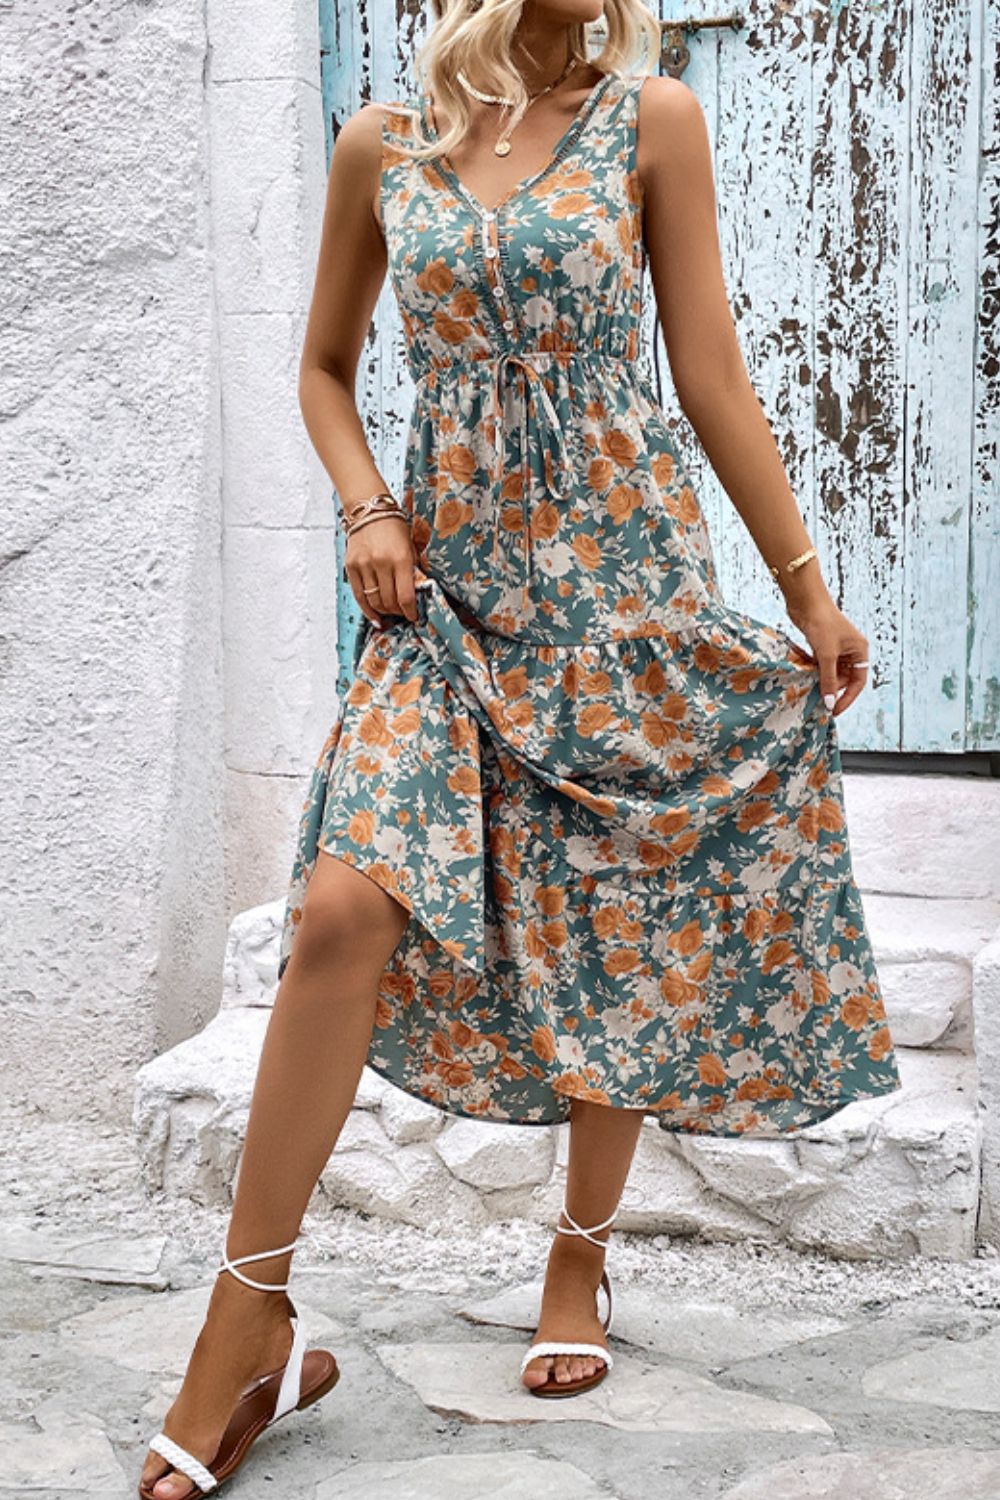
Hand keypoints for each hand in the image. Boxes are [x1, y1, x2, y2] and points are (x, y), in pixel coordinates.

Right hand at [345, 516, 417, 628]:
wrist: (370, 510)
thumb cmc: (394, 527)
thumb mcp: (410, 547)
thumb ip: (412, 571)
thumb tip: (414, 597)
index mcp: (401, 558)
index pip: (406, 596)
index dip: (411, 612)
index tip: (414, 617)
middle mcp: (381, 563)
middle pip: (389, 602)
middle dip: (398, 612)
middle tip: (403, 613)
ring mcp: (364, 565)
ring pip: (374, 601)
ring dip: (384, 611)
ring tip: (390, 613)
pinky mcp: (351, 566)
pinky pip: (359, 596)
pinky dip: (367, 610)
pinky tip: (375, 617)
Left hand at [783, 587, 869, 716]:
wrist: (806, 602)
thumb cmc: (822, 623)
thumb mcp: (826, 656)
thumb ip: (828, 680)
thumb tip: (828, 703)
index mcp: (860, 651)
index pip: (858, 683)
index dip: (846, 698)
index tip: (833, 711)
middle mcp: (851, 650)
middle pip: (844, 679)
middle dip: (831, 689)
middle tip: (817, 701)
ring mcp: (837, 648)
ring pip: (832, 673)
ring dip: (822, 681)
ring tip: (810, 690)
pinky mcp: (822, 646)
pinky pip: (822, 666)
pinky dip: (815, 673)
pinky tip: (806, 679)